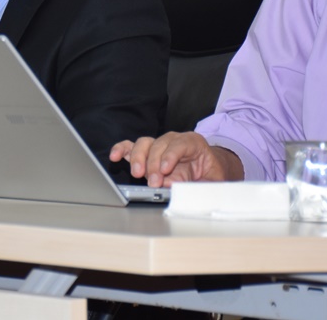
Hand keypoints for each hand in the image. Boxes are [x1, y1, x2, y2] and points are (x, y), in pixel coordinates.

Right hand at [108, 133, 241, 185]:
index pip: (179, 144)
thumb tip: (174, 187)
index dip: (170, 156)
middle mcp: (173, 140)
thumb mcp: (211, 182)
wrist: (210, 172)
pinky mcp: (147, 153)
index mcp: (193, 142)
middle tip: (153, 181)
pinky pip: (132, 147)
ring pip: (144, 144)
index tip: (164, 170)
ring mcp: (158, 145)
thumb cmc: (211, 175)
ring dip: (138, 158)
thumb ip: (195, 184)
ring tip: (137, 173)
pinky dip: (122, 150)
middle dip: (153, 163)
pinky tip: (115, 156)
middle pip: (158, 144)